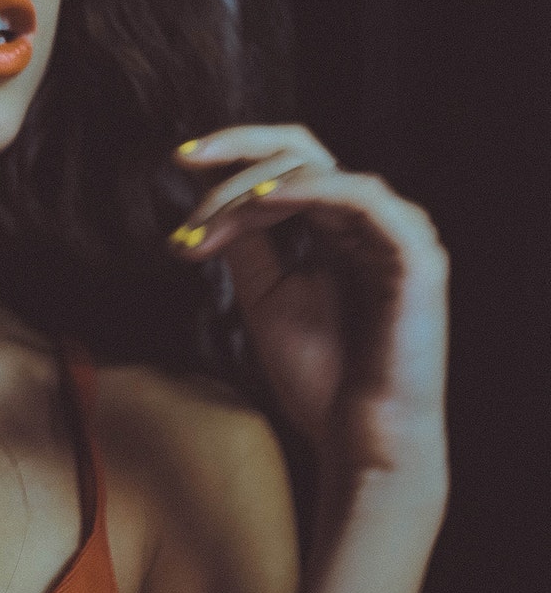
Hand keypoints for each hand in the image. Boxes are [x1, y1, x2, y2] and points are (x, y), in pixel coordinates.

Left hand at [169, 126, 449, 498]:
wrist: (361, 441)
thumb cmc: (319, 377)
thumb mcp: (264, 292)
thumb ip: (243, 237)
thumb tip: (206, 183)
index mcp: (341, 225)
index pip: (289, 162)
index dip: (232, 156)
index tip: (176, 162)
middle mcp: (372, 218)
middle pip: (302, 151)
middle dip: (236, 154)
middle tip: (185, 168)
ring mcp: (399, 230)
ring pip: (319, 171)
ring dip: (253, 188)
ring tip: (210, 218)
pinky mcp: (415, 252)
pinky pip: (357, 196)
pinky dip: (304, 191)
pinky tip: (257, 202)